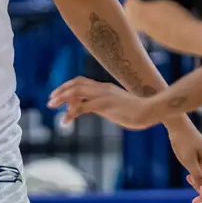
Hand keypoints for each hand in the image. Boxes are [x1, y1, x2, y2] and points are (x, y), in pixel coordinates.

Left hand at [48, 77, 162, 129]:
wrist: (150, 110)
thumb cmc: (137, 111)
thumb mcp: (118, 106)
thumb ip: (105, 105)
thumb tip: (95, 109)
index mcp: (105, 87)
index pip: (82, 81)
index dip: (68, 86)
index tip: (58, 94)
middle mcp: (102, 88)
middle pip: (76, 84)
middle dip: (61, 90)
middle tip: (50, 100)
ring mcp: (103, 96)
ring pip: (76, 91)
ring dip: (62, 98)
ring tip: (52, 106)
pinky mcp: (104, 105)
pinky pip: (82, 107)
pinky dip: (70, 113)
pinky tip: (65, 121)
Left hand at [167, 120, 201, 202]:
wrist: (177, 126)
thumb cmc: (184, 141)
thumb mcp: (189, 162)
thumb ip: (198, 178)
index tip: (196, 200)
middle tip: (189, 182)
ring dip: (198, 185)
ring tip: (188, 177)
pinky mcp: (201, 162)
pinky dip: (196, 179)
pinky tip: (188, 176)